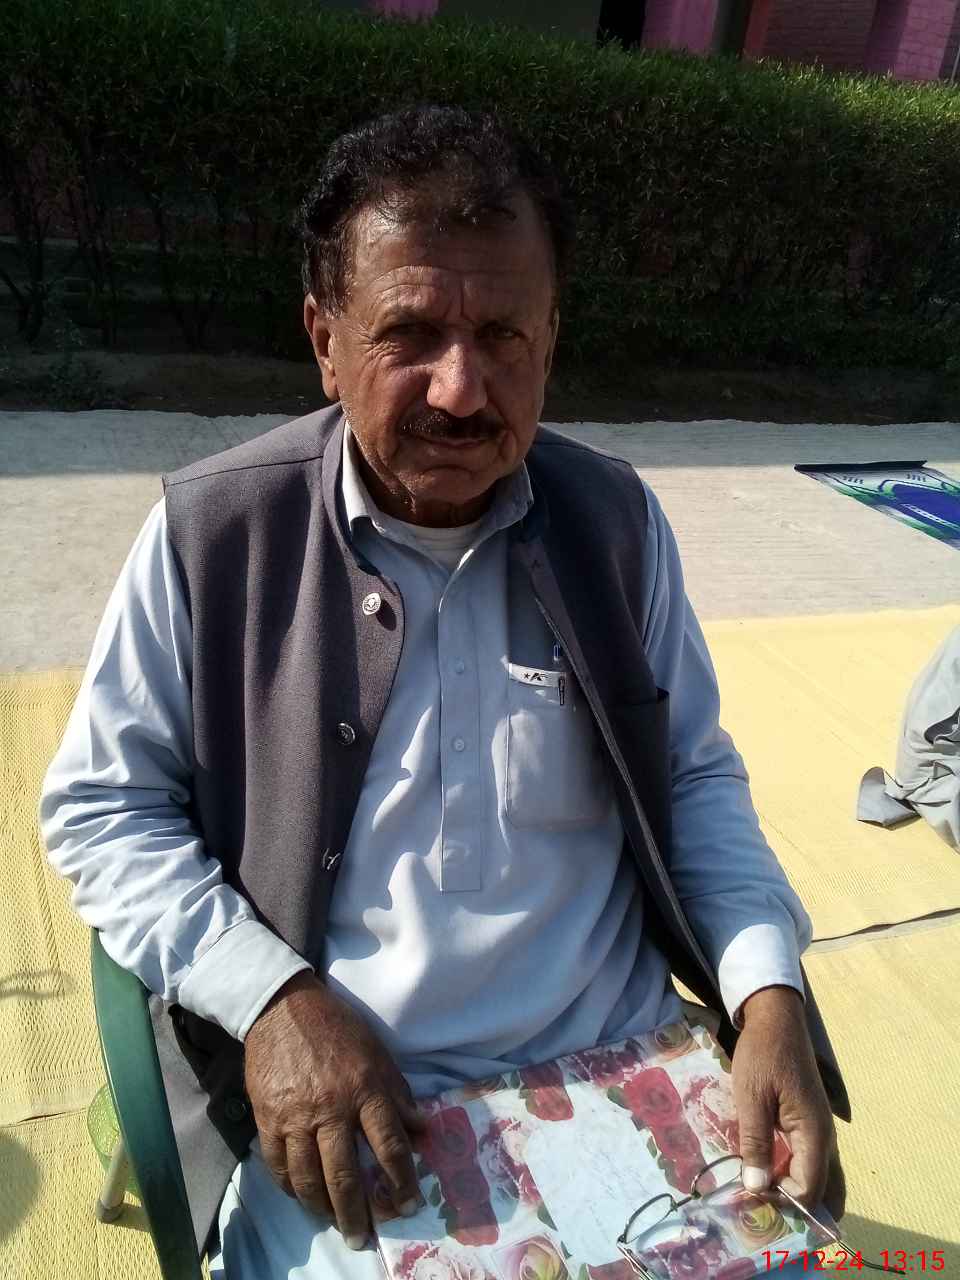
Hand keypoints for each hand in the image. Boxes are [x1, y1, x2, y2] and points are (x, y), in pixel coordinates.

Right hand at [243, 972, 425, 1249]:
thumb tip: (422, 1127)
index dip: (401, 1181)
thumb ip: (398, 1092)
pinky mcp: (268, 1117)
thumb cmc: (337, 1027)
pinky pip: (278, 1165)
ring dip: (323, 1208)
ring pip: (309, 1177)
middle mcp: (331, 1108)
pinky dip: (290, 1187)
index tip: (407, 1205)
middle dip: (358, 1213)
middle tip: (364, 1237)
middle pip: (346, 1174)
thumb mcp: (377, 1052)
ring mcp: (296, 1116)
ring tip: (334, 1222)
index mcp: (365, 1089)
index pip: (389, 1146)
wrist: (283, 1007)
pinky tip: (302, 1196)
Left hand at [732, 985, 844, 1220]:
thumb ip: (755, 1143)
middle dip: (795, 1206)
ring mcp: (819, 1129)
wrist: (775, 1018)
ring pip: (818, 1176)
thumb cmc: (762, 1054)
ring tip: (763, 1196)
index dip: (781, 1200)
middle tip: (762, 1209)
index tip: (749, 1191)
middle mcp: (824, 1137)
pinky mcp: (809, 1121)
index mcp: (814, 1133)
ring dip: (795, 1191)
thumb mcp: (751, 1097)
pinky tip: (769, 1172)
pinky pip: (809, 1159)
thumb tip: (757, 1189)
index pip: (808, 1190)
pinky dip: (793, 1173)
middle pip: (822, 1189)